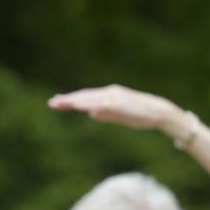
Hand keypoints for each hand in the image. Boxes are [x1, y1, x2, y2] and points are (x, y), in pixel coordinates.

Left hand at [48, 85, 186, 137]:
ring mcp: (114, 97)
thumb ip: (105, 114)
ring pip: (90, 98)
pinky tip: (79, 106)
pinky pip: (101, 103)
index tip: (56, 103)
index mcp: (108, 96)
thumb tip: (92, 113)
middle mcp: (109, 93)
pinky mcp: (119, 103)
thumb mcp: (118, 116)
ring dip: (75, 100)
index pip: (85, 98)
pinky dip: (89, 103)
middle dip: (67, 100)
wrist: (158, 113)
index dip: (70, 100)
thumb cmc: (139, 116)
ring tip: (61, 103)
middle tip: (51, 103)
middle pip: (84, 96)